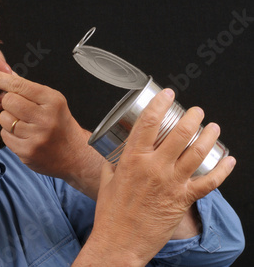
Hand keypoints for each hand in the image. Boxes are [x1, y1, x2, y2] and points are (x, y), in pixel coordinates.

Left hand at [0, 69, 104, 197]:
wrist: (75, 156)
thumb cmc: (60, 125)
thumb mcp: (52, 101)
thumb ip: (28, 88)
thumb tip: (5, 73)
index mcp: (52, 100)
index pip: (19, 85)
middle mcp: (46, 118)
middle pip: (8, 101)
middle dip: (8, 103)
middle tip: (19, 109)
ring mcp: (36, 136)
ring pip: (4, 119)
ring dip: (9, 120)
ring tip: (24, 125)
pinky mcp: (27, 152)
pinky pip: (5, 136)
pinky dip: (10, 135)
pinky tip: (24, 137)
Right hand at [74, 89, 235, 265]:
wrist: (119, 242)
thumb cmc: (110, 213)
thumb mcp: (107, 180)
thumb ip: (114, 162)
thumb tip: (119, 150)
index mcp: (132, 160)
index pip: (148, 123)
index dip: (160, 104)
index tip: (167, 94)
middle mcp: (154, 168)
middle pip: (179, 134)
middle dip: (191, 117)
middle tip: (196, 111)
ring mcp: (171, 184)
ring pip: (197, 153)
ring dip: (209, 136)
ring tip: (213, 127)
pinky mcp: (182, 200)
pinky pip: (209, 182)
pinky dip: (222, 170)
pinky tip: (229, 160)